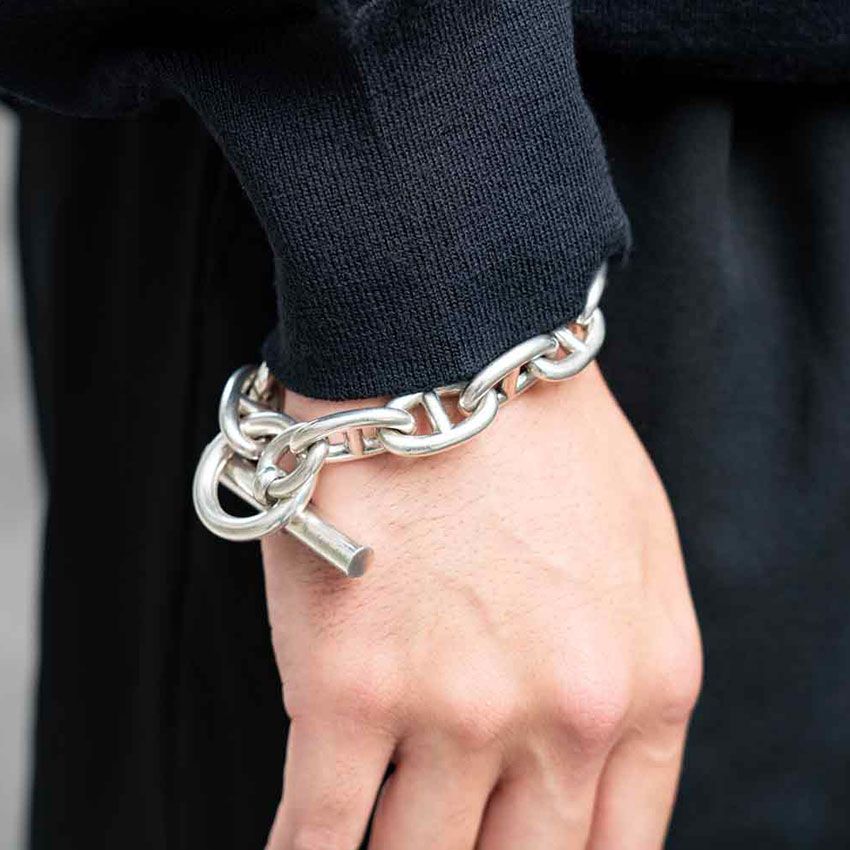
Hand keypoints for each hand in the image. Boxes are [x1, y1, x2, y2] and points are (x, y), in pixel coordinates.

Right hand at [261, 363, 701, 849]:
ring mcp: (453, 707)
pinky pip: (317, 830)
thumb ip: (618, 674)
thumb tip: (561, 762)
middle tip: (447, 846)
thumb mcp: (636, 555)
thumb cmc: (538, 433)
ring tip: (378, 845)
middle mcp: (561, 714)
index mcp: (642, 686)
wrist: (447, 340)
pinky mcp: (348, 687)